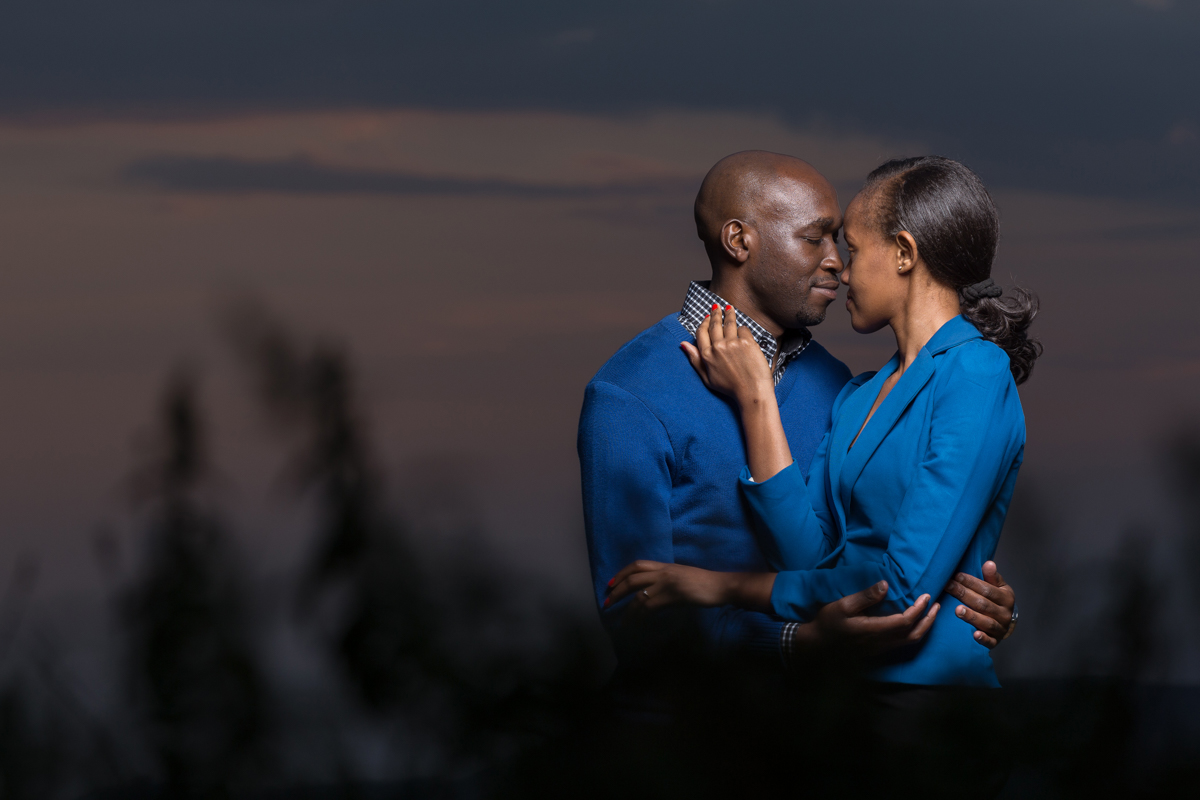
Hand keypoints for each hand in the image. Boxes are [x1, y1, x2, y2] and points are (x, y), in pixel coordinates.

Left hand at [604, 560, 738, 610]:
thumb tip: (655, 594)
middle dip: (617, 591)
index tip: (610, 583)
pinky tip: (635, 623)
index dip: (621, 573)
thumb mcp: (682, 577)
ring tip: (620, 621)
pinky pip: (649, 606)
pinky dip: (639, 616)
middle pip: (632, 578)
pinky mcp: (672, 596)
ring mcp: (667, 583)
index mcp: (666, 566)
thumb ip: (667, 582)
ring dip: (626, 609)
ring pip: (638, 595)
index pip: (637, 565)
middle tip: (606, 603)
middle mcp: (664, 572)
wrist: (720, 586)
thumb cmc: (705, 583)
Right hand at [680, 304, 772, 406]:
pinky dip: (743, 328)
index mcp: (706, 355)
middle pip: (714, 325)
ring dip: (728, 313)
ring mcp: (733, 343)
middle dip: (715, 314)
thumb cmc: (730, 388)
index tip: (706, 317)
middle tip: (716, 307)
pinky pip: (743, 329)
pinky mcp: (747, 342)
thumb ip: (695, 360)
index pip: (701, 333)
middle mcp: (718, 347)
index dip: (704, 323)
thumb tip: (683, 344)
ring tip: (729, 308)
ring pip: (729, 323)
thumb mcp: (707, 378)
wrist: (752, 392)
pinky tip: (742, 328)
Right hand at [799, 580, 939, 655]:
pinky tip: (914, 623)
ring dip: (924, 627)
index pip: (904, 621)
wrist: (818, 645)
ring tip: (931, 612)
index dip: (918, 609)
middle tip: (937, 604)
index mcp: (873, 630)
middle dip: (928, 620)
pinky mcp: (879, 650)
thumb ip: (865, 596)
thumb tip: (886, 585)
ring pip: (910, 641)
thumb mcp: (842, 606)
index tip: (926, 595)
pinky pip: (903, 643)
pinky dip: (914, 632)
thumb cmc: (828, 623)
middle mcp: (881, 642)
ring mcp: (881, 648)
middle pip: (914, 635)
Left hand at [943, 560, 1014, 647]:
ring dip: (971, 616)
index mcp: (1006, 598)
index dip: (971, 582)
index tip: (956, 576)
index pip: (987, 589)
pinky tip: (975, 635)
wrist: (1006, 624)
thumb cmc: (997, 601)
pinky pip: (990, 641)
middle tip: (949, 587)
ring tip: (957, 610)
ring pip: (986, 622)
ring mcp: (1000, 628)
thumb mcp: (998, 588)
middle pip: (983, 604)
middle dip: (964, 595)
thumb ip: (992, 577)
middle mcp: (1005, 614)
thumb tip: (988, 563)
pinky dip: (983, 638)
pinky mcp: (995, 641)